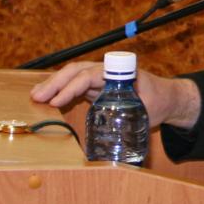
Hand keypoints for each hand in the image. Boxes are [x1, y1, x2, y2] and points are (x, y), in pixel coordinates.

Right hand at [30, 61, 201, 128]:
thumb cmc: (160, 101)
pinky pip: (76, 83)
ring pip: (73, 75)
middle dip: (56, 83)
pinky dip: (61, 89)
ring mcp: (101, 77)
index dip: (72, 88)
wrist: (168, 97)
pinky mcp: (98, 86)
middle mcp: (108, 71)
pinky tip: (47, 97)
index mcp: (119, 73)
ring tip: (36, 96)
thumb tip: (114, 132)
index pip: (90, 76)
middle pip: (77, 71)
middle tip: (37, 97)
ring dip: (54, 84)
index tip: (57, 101)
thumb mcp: (149, 108)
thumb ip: (133, 114)